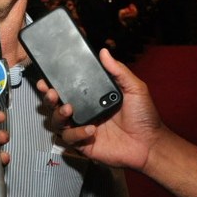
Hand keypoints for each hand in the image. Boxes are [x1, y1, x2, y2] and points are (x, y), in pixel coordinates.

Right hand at [37, 48, 166, 171]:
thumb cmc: (144, 117)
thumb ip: (118, 70)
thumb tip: (104, 52)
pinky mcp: (83, 145)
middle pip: (54, 105)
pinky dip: (77, 133)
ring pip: (56, 122)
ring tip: (68, 109)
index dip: (53, 84)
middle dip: (48, 98)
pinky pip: (70, 139)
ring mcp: (81, 129)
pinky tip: (91, 129)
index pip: (66, 89)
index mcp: (90, 98)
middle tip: (52, 93)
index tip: (46, 78)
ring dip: (58, 114)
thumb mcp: (134, 88)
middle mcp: (83, 113)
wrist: (150, 143)